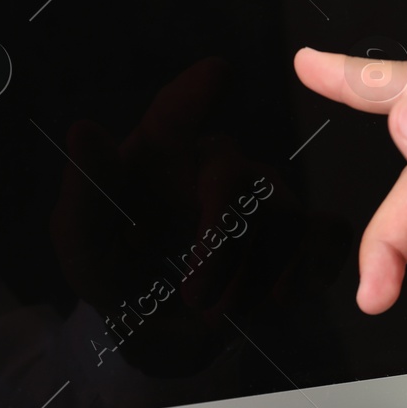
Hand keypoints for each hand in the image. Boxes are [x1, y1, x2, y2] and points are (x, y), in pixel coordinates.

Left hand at [48, 58, 333, 375]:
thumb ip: (85, 191)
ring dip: (253, 276)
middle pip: (237, 179)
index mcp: (160, 155)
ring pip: (284, 215)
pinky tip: (282, 296)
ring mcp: (265, 198)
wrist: (159, 333)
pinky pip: (324, 233)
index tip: (218, 74)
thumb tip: (83, 128)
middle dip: (219, 246)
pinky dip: (309, 267)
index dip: (194, 96)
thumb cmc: (116, 273)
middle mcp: (216, 165)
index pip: (174, 114)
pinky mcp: (300, 235)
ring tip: (220, 314)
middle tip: (195, 299)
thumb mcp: (82, 243)